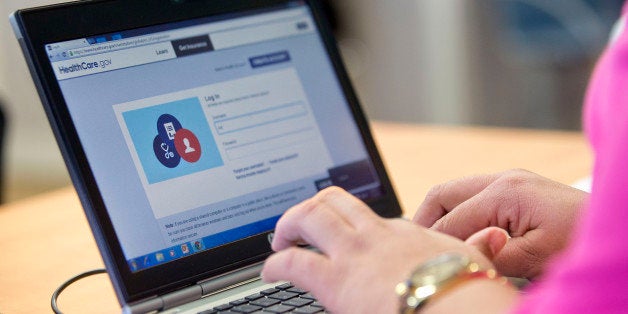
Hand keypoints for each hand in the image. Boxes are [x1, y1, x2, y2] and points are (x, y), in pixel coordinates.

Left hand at [262, 187, 509, 312]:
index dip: (350, 222)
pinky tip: (269, 271)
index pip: (368, 217)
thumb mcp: (477, 262)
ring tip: (279, 241)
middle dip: (309, 207)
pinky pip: (294, 261)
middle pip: (332, 200)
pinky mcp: (337, 281)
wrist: (458, 310)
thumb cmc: (470, 292)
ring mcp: (354, 253)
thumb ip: (477, 246)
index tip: (343, 233)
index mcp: (404, 233)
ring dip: (289, 225)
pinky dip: (275, 263)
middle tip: (298, 225)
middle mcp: (375, 234)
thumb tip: (492, 237)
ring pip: (310, 217)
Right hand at [413, 169, 588, 278]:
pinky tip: (459, 234)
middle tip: (415, 248)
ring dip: (440, 216)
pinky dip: (458, 213)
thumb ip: (489, 254)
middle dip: (424, 220)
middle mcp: (503, 178)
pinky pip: (472, 195)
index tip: (420, 262)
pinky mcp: (515, 186)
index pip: (450, 219)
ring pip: (454, 192)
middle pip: (442, 194)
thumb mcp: (533, 258)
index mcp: (505, 192)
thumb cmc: (580, 242)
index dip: (433, 243)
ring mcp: (509, 179)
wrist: (615, 230)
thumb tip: (456, 255)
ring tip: (433, 244)